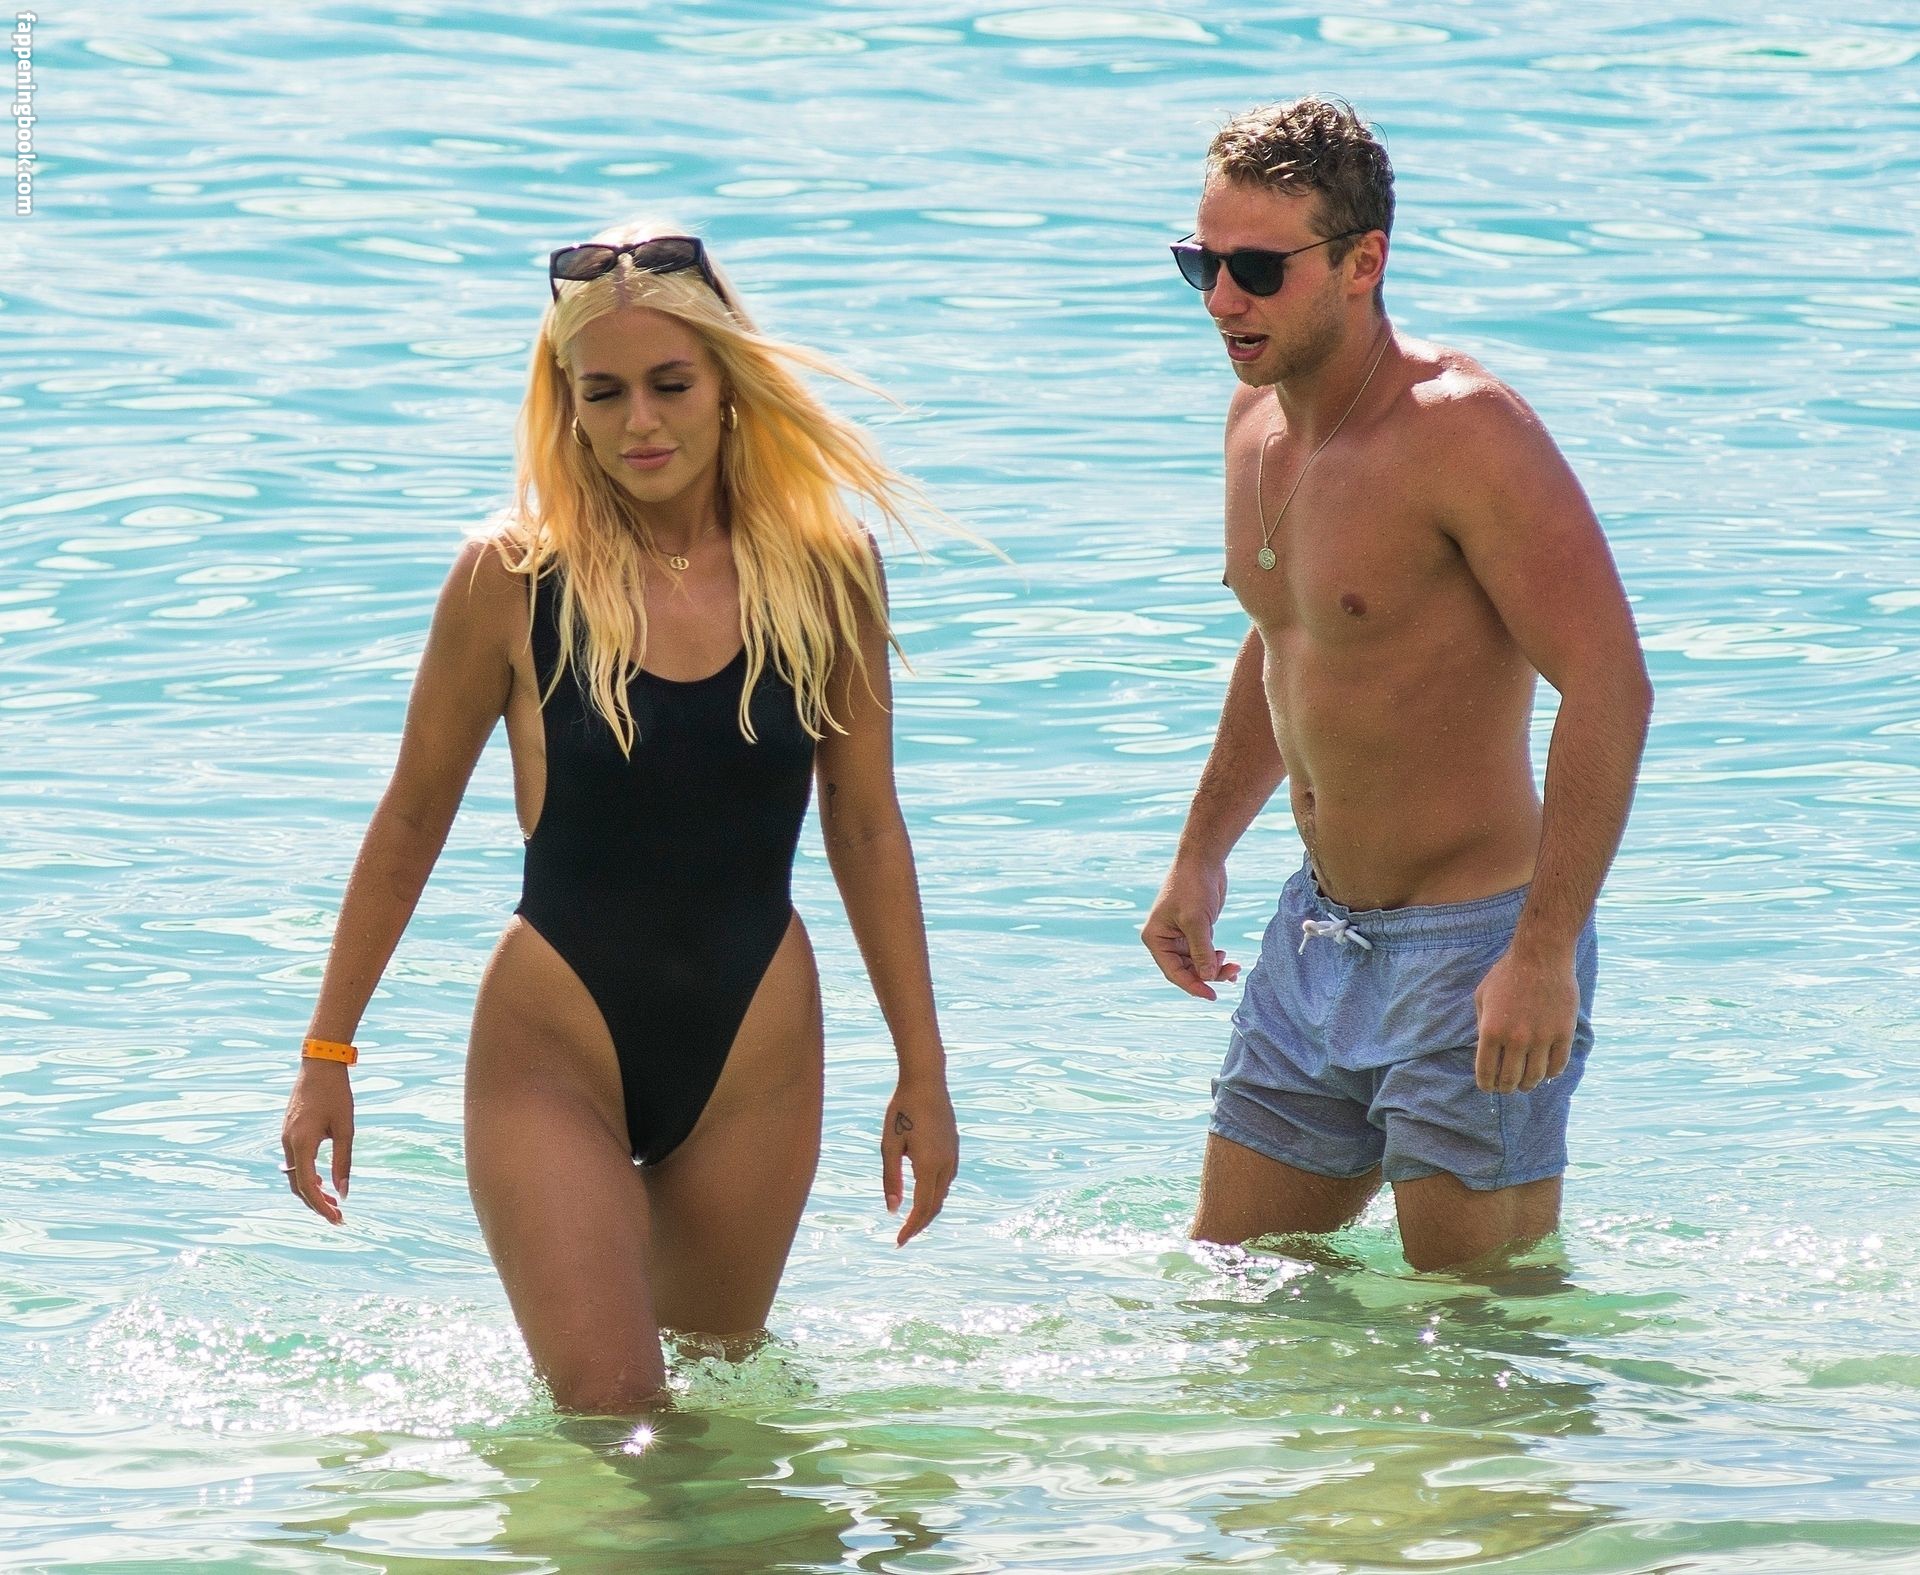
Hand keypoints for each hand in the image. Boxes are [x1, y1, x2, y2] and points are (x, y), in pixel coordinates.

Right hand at [281, 1058, 354, 1223]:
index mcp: (301, 1144)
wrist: (319, 1065)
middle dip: (316, 1203)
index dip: (321, 1206)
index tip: (337, 1218)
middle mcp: (288, 1143)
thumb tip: (343, 1192)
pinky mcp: (288, 1132)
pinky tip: (322, 1180)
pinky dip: (307, 1175)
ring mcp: (285, 1137)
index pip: (307, 1187)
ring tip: (332, 1200)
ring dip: (311, 1190)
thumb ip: (343, 1161)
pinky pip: (294, 1162)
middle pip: (297, 1186)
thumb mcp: (345, 1129)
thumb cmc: (336, 1094)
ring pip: (294, 1175)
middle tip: (337, 1215)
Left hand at [881, 1074, 956, 1246]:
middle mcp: (946, 1164)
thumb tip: (893, 1209)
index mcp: (928, 1165)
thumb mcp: (889, 1145)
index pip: (921, 1208)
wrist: (926, 1080)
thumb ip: (891, 1178)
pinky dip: (935, 1193)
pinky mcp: (954, 1147)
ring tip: (911, 1219)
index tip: (898, 1242)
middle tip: (903, 1237)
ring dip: (929, 1209)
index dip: (911, 1228)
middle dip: (920, 1224)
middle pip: (936, 1205)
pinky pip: (947, 1179)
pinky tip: (924, 1192)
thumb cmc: (901, 1110)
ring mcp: (953, 1155)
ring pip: (943, 1193)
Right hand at [1141, 859, 1240, 999]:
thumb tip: (1207, 977)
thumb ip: (1201, 951)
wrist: (1203, 860)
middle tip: (1231, 973)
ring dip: (1215, 967)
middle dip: (1208, 974)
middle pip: (1186, 970)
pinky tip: (1229, 961)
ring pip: (1197, 963)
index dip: (1192, 985)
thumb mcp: (1197, 921)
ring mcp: (1180, 935)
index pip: (1173, 971)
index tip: (1212, 996)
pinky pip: (1205, 952)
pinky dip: (1216, 959)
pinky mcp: (1196, 930)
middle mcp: (1165, 939)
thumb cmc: (1192, 886)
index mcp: (1156, 938)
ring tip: (1234, 966)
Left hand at [1473, 945, 1579, 1093]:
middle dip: (1506, 1087)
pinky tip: (1545, 1072)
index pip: (1486, 1072)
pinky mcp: (1563, 1033)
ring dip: (1528, 1084)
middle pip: (1510, 1079)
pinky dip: (1550, 1074)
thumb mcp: (1482, 997)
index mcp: (1491, 1030)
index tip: (1488, 1087)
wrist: (1541, 956)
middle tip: (1506, 1087)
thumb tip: (1486, 1052)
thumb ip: (1482, 1025)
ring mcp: (1541, 1038)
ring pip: (1535, 1077)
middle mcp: (1515, 1039)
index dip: (1486, 1085)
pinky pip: (1558, 1066)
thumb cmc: (1506, 974)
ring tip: (1525, 1083)